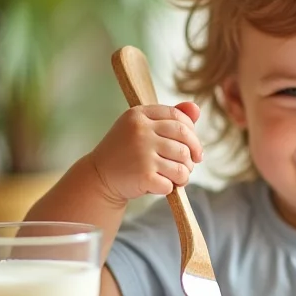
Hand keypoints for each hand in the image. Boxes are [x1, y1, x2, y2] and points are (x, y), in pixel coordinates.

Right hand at [87, 102, 203, 204]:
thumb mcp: (141, 128)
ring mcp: (142, 153)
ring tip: (176, 176)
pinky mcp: (144, 176)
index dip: (191, 132)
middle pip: (184, 140)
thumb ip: (168, 118)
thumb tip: (196, 108)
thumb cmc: (126, 152)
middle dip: (193, 153)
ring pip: (183, 164)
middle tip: (191, 163)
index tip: (192, 146)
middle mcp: (140, 131)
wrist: (98, 176)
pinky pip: (172, 183)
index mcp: (139, 115)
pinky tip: (162, 185)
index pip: (178, 117)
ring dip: (184, 174)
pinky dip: (171, 187)